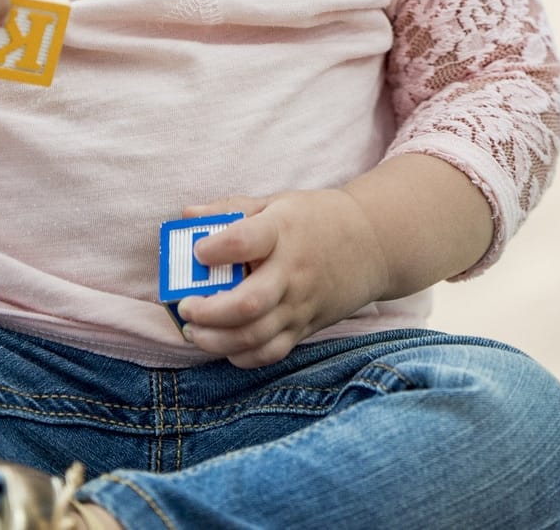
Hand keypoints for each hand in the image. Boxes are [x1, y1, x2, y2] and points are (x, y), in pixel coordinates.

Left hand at [176, 189, 390, 368]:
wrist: (374, 243)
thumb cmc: (317, 220)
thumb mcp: (278, 202)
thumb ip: (230, 210)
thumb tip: (186, 216)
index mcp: (283, 231)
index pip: (244, 241)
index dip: (214, 249)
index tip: (197, 252)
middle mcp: (293, 271)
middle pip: (248, 303)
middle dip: (208, 311)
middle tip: (185, 306)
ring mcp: (301, 304)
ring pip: (254, 336)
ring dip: (215, 340)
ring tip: (194, 330)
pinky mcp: (305, 326)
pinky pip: (271, 353)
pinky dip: (242, 356)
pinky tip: (223, 345)